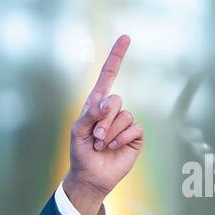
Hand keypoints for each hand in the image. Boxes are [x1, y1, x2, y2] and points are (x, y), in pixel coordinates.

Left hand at [64, 34, 144, 214]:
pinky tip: (112, 147)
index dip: (116, 56)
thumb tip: (110, 101)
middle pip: (115, 100)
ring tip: (101, 145)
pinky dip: (120, 138)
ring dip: (110, 133)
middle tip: (95, 137)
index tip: (125, 37)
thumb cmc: (81, 152)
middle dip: (103, 120)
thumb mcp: (78, 131)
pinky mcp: (135, 135)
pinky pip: (133, 127)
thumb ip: (91, 113)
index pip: (108, 76)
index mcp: (97, 104)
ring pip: (124, 116)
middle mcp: (113, 110)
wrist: (90, 176)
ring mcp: (125, 122)